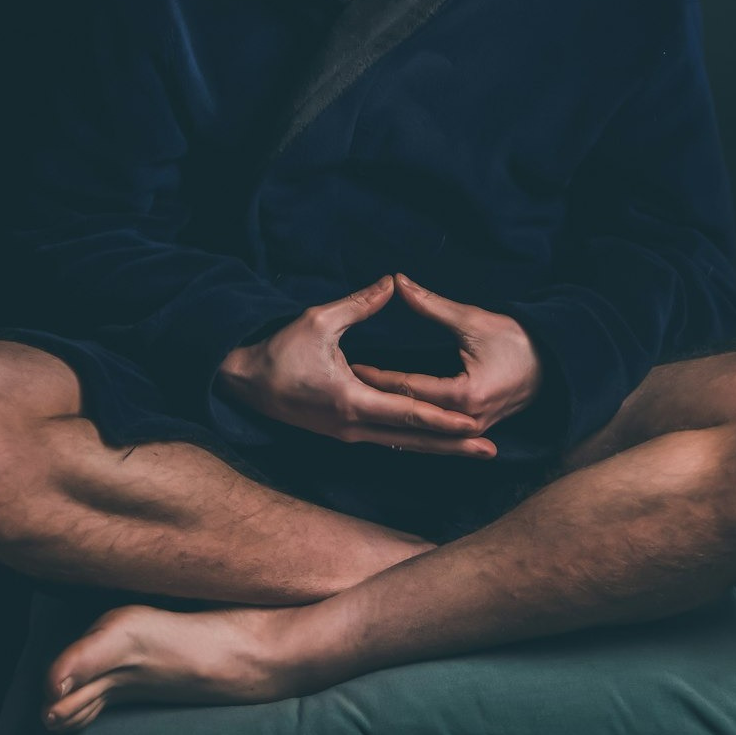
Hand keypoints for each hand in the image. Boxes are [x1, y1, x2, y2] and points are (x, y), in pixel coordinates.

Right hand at [217, 275, 497, 457]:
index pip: (408, 413)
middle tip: (491, 452)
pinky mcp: (343, 434)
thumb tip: (393, 282)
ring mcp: (348, 434)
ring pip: (402, 445)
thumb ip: (360, 304)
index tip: (476, 423)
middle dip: (454, 446)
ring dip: (439, 449)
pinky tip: (435, 444)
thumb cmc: (278, 351)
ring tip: (474, 452)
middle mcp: (353, 426)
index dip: (444, 419)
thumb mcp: (319, 320)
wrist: (243, 383)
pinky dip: (415, 443)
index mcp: (351, 400)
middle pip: (413, 440)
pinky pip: (387, 442)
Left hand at [348, 273, 543, 435]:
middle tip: (340, 388)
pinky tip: (385, 423)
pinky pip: (432, 433)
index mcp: (465, 395)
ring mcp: (471, 431)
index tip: (349, 364)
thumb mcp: (473, 320)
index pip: (408, 387)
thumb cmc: (517, 340)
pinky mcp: (473, 431)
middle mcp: (466, 420)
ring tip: (352, 411)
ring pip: (418, 430)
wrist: (555, 365)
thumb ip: (431, 305)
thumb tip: (397, 283)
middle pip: (408, 412)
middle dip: (374, 399)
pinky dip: (408, 427)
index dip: (377, 376)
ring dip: (388, 419)